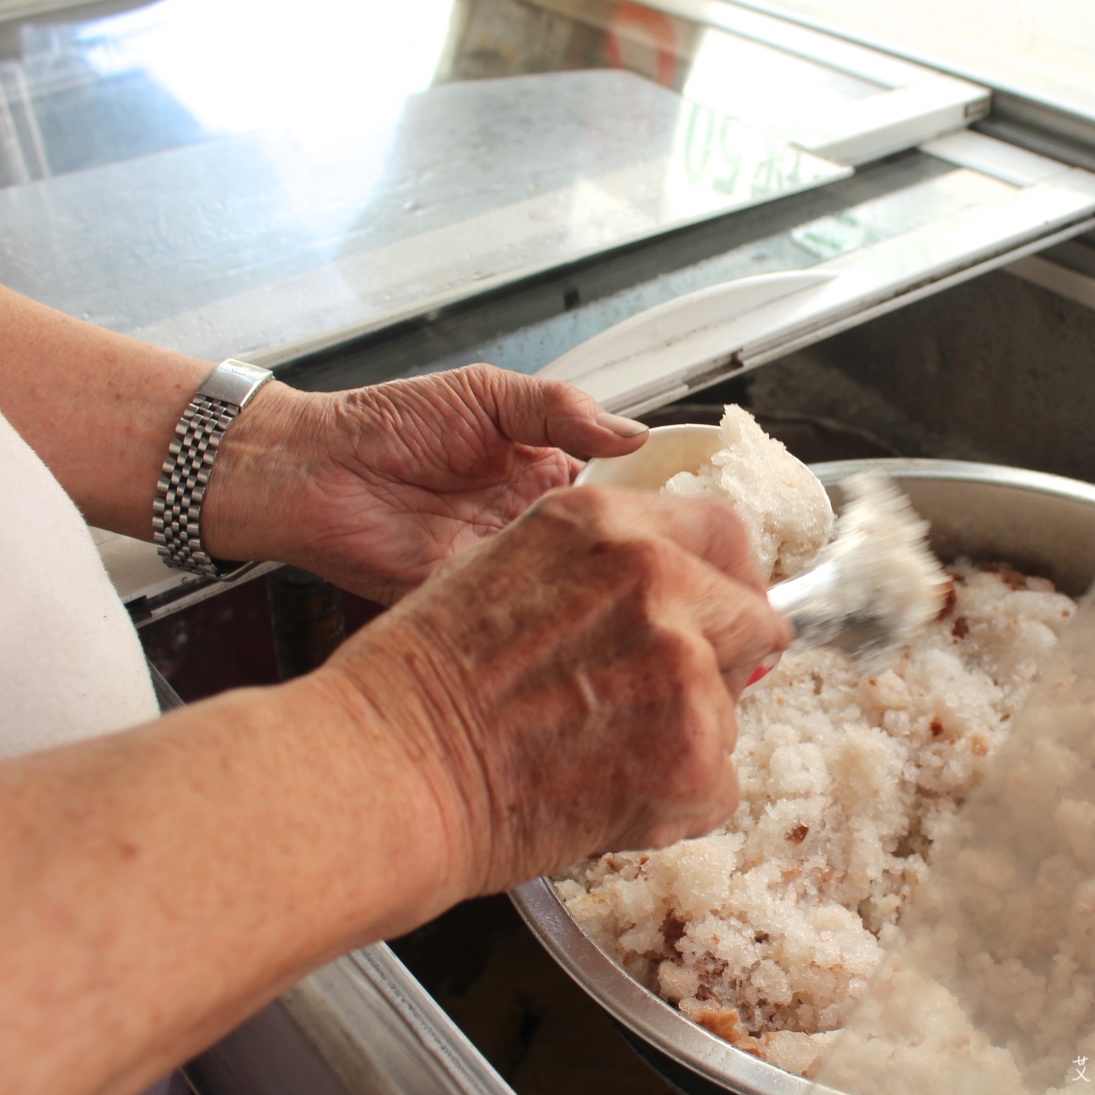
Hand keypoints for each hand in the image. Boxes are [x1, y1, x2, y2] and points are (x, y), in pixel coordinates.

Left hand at [204, 365, 648, 603]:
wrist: (310, 470)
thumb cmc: (387, 423)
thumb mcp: (487, 395)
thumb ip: (561, 410)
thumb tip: (634, 434)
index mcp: (547, 477)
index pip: (622, 499)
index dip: (660, 512)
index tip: (704, 526)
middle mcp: (535, 530)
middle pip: (609, 554)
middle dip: (646, 565)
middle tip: (691, 572)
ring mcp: (508, 571)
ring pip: (575, 592)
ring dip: (606, 596)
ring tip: (652, 595)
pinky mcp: (473, 606)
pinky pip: (524, 618)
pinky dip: (551, 619)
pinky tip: (583, 614)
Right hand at [316, 486, 791, 892]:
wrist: (387, 773)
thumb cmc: (418, 686)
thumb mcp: (504, 568)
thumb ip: (601, 569)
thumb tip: (667, 594)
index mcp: (607, 523)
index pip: (725, 535)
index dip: (724, 585)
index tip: (717, 614)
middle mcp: (657, 578)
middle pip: (753, 617)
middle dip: (720, 660)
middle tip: (656, 700)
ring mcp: (683, 665)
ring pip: (732, 708)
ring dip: (686, 736)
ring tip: (597, 755)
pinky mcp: (693, 751)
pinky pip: (720, 783)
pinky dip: (676, 803)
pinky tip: (605, 797)